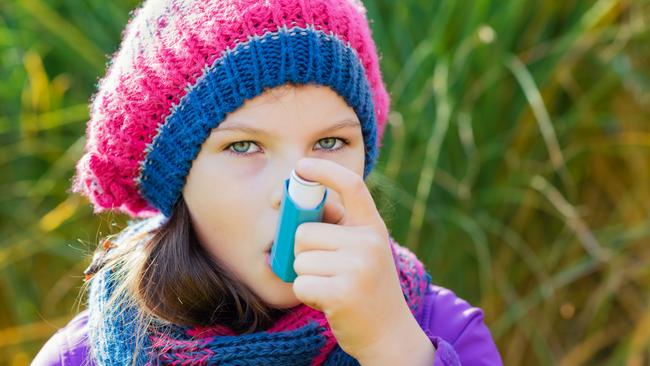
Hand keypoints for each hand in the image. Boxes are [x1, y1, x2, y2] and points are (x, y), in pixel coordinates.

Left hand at [291, 157, 418, 362]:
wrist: (390, 335)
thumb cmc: (367, 289)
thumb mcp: (363, 251)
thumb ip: (338, 227)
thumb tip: (294, 204)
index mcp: (373, 226)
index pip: (352, 186)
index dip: (324, 171)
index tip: (301, 166)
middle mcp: (369, 241)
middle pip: (304, 231)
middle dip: (304, 252)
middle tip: (327, 271)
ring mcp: (358, 266)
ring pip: (299, 258)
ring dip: (307, 276)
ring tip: (332, 287)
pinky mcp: (343, 292)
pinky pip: (301, 283)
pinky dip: (307, 295)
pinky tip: (329, 302)